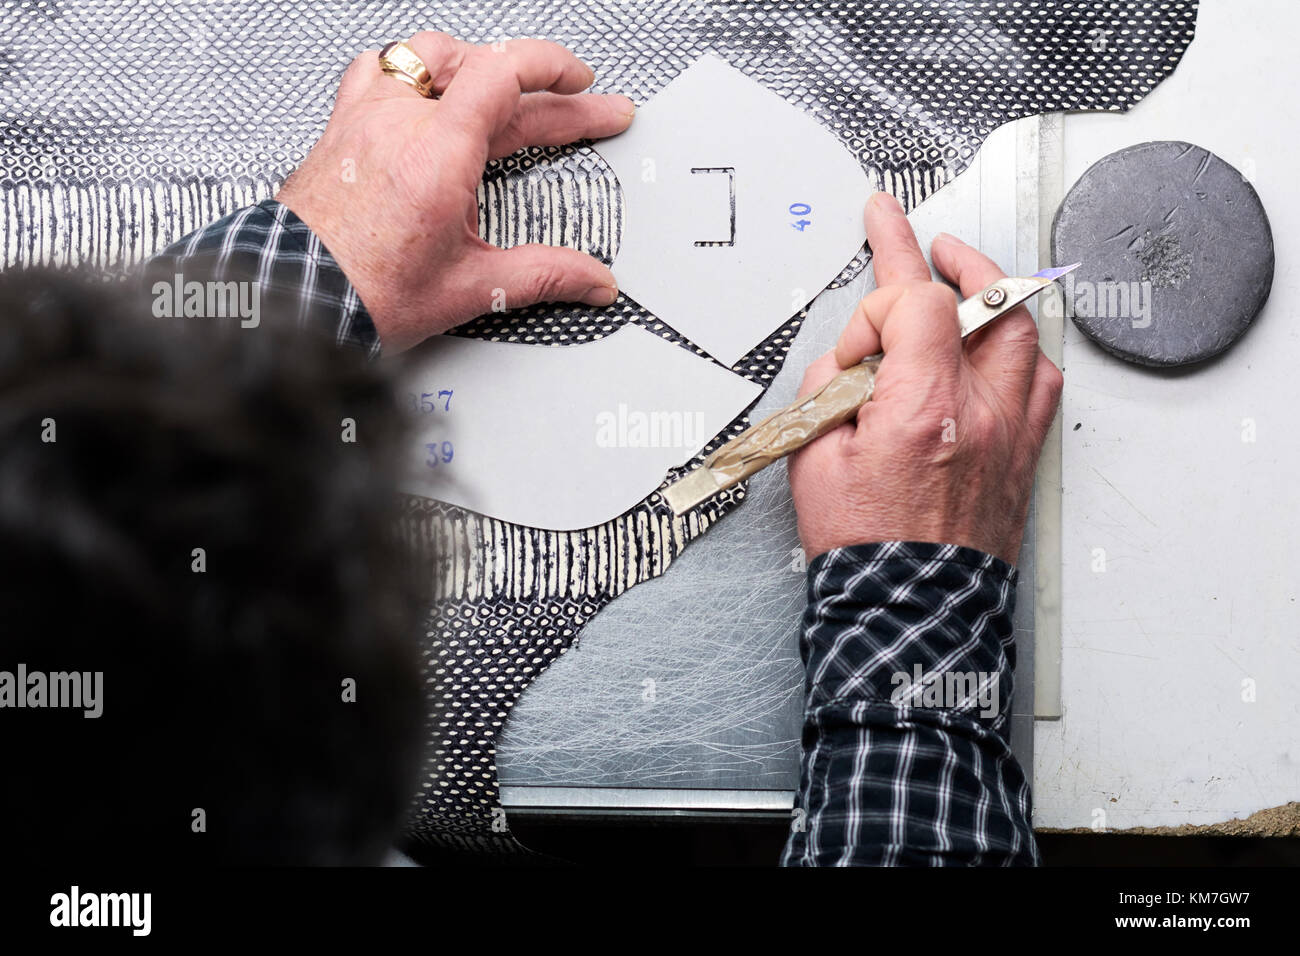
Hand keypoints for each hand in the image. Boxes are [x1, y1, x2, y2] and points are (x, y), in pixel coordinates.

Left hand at [276, 33, 634, 351]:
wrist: (298, 299)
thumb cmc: (366, 293)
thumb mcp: (472, 288)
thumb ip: (543, 276)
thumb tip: (592, 280)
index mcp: (439, 154)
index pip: (506, 70)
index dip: (554, 68)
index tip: (582, 86)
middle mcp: (401, 122)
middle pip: (486, 73)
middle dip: (546, 90)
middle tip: (579, 109)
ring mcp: (367, 117)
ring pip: (428, 55)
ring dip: (477, 63)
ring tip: (507, 85)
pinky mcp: (342, 126)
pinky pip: (377, 69)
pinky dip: (412, 70)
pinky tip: (424, 87)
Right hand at [789, 192, 1063, 563]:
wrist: (908, 610)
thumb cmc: (864, 546)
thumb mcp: (814, 456)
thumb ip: (830, 389)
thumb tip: (854, 360)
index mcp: (923, 407)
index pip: (917, 302)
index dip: (876, 307)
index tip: (855, 347)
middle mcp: (981, 411)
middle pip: (986, 297)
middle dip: (948, 259)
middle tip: (918, 238)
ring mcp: (1012, 430)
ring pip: (1024, 331)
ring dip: (992, 295)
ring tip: (965, 278)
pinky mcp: (1024, 453)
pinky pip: (1041, 379)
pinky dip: (1017, 351)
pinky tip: (995, 347)